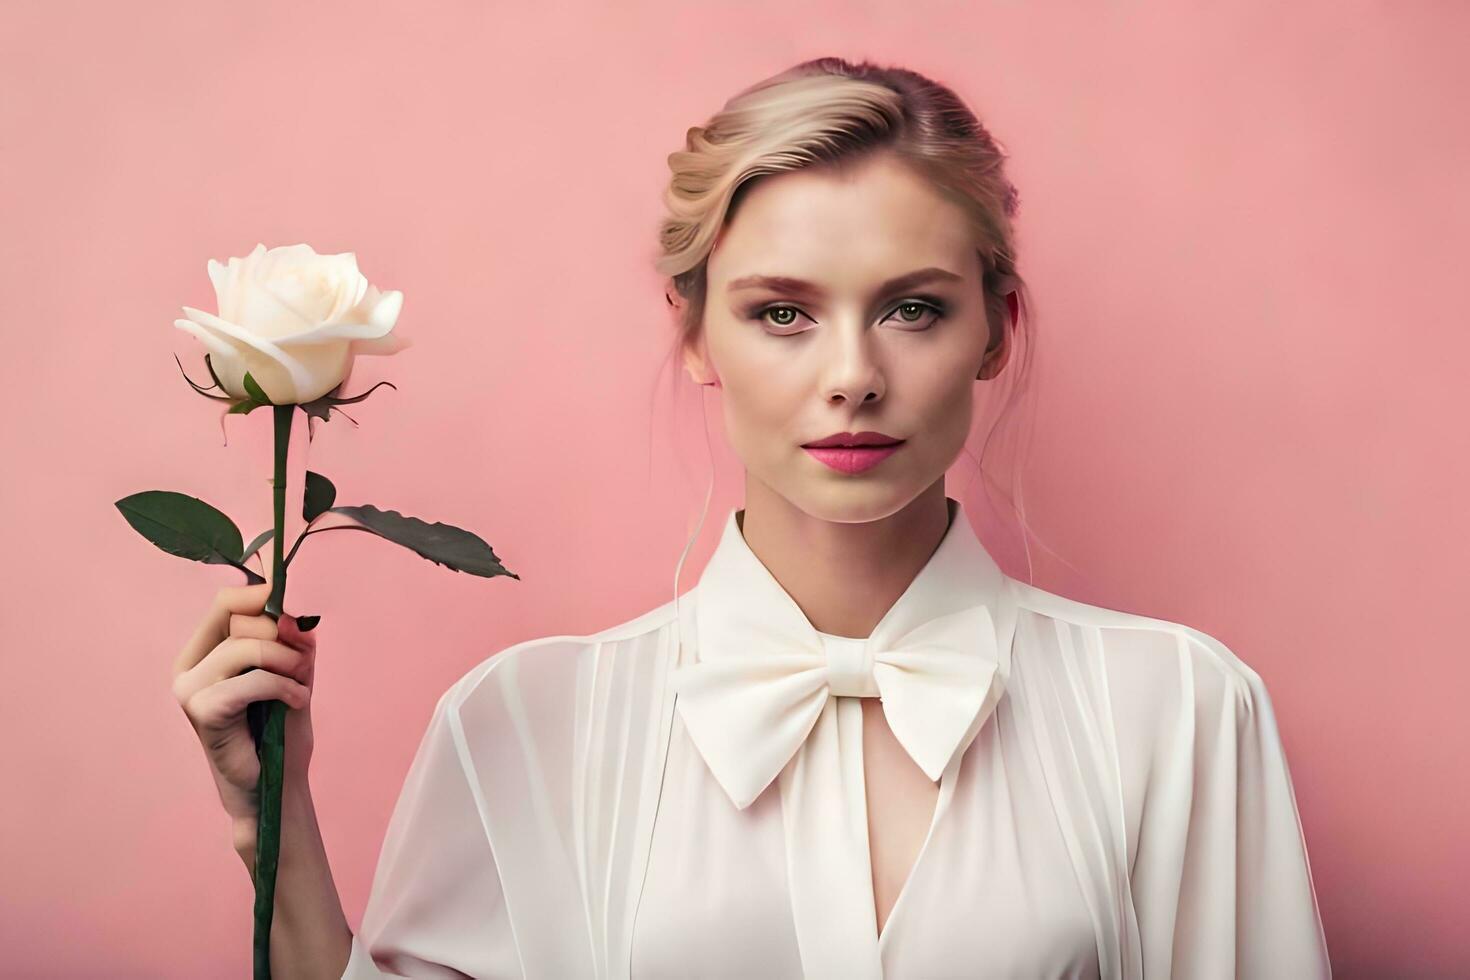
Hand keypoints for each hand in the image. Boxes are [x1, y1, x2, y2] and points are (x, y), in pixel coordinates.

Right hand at [171, 581, 317, 842]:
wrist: (276, 783)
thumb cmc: (280, 728)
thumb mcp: (293, 672)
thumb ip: (293, 640)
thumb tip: (292, 615)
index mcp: (205, 652)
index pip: (225, 603)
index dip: (259, 596)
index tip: (289, 607)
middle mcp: (190, 667)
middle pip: (240, 621)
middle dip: (282, 638)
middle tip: (302, 665)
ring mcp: (190, 689)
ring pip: (246, 649)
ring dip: (287, 663)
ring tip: (300, 686)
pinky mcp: (202, 711)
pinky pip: (252, 681)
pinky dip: (283, 687)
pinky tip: (295, 702)